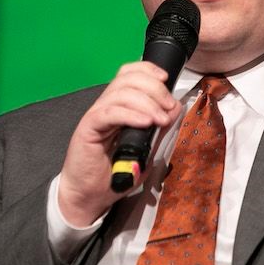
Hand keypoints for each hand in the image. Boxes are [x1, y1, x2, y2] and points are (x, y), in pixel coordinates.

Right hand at [58, 61, 181, 226]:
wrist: (90, 195)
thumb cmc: (115, 172)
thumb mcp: (146, 147)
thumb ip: (159, 127)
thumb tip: (175, 108)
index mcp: (118, 105)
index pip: (129, 73)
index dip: (148, 70)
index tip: (166, 79)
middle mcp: (106, 105)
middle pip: (128, 79)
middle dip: (154, 88)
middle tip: (168, 106)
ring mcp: (96, 115)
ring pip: (121, 93)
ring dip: (147, 103)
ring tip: (161, 119)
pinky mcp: (88, 129)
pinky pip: (110, 114)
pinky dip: (131, 115)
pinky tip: (145, 123)